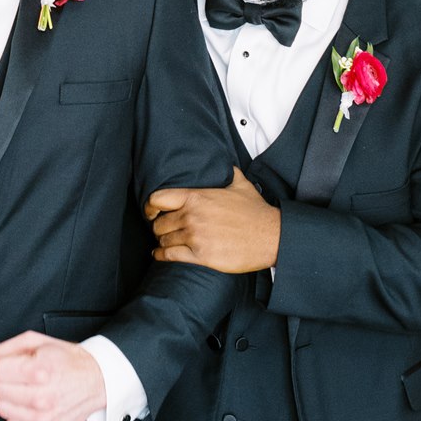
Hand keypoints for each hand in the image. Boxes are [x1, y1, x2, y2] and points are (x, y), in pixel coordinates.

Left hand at [0, 332, 105, 420]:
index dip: (5, 366)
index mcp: (40, 370)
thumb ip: (10, 346)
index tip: (16, 367)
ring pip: (2, 409)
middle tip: (23, 380)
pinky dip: (16, 418)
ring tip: (28, 393)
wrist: (98, 381)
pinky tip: (29, 409)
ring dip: (11, 400)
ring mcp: (44, 418)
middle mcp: (43, 396)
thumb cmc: (67, 362)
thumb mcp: (40, 341)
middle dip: (6, 382)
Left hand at [146, 168, 281, 272]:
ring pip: (164, 240)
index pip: (158, 199)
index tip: (150, 211)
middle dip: (159, 227)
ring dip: (163, 242)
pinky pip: (170, 256)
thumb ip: (228, 172)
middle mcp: (192, 216)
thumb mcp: (241, 184)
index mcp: (197, 197)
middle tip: (164, 230)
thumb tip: (226, 164)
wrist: (270, 236)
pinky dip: (161, 256)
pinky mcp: (201, 256)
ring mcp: (195, 236)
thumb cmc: (256, 212)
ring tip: (166, 242)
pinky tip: (160, 255)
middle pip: (159, 223)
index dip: (150, 206)